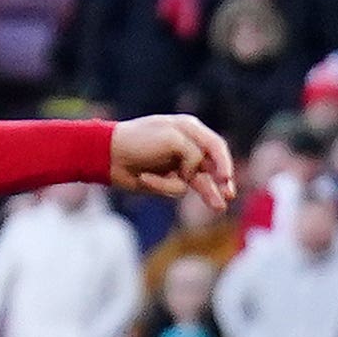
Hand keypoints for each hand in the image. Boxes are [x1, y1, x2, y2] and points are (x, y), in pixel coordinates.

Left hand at [106, 114, 236, 208]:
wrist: (108, 154)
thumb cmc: (140, 141)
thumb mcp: (173, 140)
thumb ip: (193, 154)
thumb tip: (194, 173)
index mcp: (189, 129)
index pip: (215, 146)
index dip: (224, 163)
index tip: (225, 179)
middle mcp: (186, 146)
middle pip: (212, 166)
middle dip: (221, 181)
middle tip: (229, 194)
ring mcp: (176, 163)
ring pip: (198, 181)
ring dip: (207, 193)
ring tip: (219, 207)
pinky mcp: (166, 179)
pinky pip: (175, 188)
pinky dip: (162, 186)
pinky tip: (145, 179)